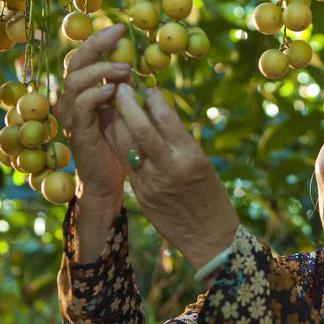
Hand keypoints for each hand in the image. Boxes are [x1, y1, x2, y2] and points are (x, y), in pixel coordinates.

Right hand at [56, 24, 131, 203]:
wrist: (106, 182)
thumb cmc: (116, 145)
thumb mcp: (120, 112)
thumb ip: (119, 90)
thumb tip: (127, 67)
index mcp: (80, 92)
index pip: (83, 58)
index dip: (98, 41)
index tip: (121, 28)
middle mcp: (70, 100)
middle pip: (75, 62)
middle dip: (97, 44)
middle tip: (119, 34)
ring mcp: (71, 115)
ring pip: (76, 81)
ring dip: (101, 71)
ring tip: (124, 69)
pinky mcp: (78, 131)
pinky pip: (82, 105)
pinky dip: (97, 93)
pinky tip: (114, 90)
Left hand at [107, 83, 239, 269]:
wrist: (209, 236)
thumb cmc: (210, 196)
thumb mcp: (201, 165)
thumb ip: (179, 142)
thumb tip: (157, 116)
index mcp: (191, 156)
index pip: (166, 118)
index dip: (152, 99)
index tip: (147, 89)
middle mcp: (170, 167)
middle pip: (140, 128)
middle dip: (127, 104)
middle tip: (120, 88)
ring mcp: (152, 182)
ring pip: (125, 145)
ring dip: (116, 122)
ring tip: (112, 106)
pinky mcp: (141, 194)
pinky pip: (126, 163)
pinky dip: (118, 145)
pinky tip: (113, 132)